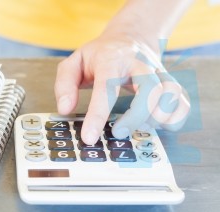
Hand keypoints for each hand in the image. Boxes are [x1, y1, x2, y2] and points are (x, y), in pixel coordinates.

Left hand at [54, 32, 189, 144]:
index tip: (90, 138)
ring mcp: (158, 74)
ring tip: (138, 127)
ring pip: (172, 95)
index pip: (107, 87)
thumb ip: (64, 84)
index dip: (98, 115)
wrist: (130, 38)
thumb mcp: (74, 63)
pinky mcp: (170, 84)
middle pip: (151, 89)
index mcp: (111, 60)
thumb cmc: (100, 55)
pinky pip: (182, 103)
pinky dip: (174, 119)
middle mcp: (140, 65)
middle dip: (136, 117)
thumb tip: (65, 109)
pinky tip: (155, 125)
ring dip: (157, 118)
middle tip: (118, 132)